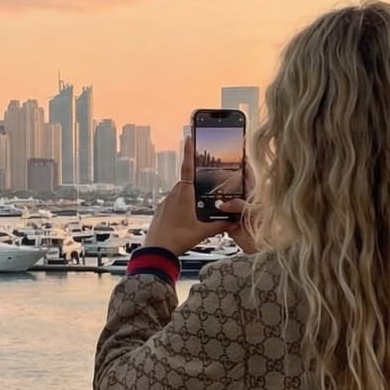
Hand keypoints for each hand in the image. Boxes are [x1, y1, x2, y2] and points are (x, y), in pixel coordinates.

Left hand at [145, 138, 252, 254]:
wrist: (155, 251)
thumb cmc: (176, 239)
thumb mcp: (203, 232)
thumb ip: (219, 226)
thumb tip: (233, 221)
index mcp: (183, 193)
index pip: (188, 168)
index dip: (190, 152)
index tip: (189, 137)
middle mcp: (173, 194)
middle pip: (189, 182)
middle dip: (199, 182)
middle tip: (208, 183)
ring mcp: (166, 202)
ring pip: (182, 193)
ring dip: (191, 196)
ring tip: (199, 208)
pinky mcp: (162, 211)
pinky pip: (175, 202)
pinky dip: (183, 205)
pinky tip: (188, 218)